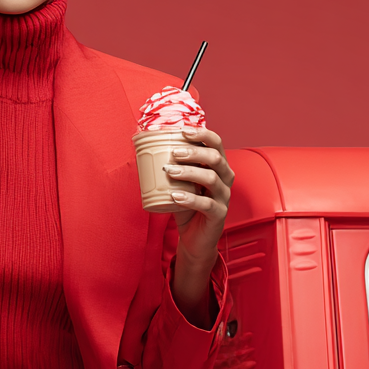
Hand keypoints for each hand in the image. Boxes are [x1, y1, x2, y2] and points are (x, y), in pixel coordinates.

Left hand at [164, 126, 234, 271]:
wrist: (194, 237)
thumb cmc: (187, 205)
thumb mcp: (179, 183)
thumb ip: (170, 166)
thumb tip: (143, 149)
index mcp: (217, 166)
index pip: (216, 143)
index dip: (202, 134)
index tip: (183, 131)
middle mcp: (225, 178)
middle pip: (215, 158)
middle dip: (193, 152)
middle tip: (173, 152)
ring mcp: (224, 197)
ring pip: (211, 178)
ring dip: (189, 172)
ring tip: (169, 171)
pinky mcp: (219, 214)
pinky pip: (207, 204)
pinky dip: (190, 198)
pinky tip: (174, 195)